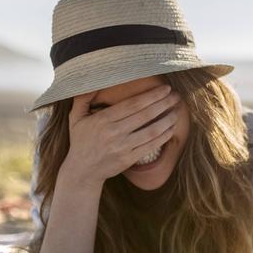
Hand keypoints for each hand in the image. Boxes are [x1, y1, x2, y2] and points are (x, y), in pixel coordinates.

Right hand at [60, 84, 181, 187]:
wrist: (83, 170)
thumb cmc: (81, 140)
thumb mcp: (76, 117)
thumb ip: (83, 98)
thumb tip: (94, 81)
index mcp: (102, 120)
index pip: (132, 104)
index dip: (151, 96)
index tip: (165, 89)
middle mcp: (114, 133)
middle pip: (145, 115)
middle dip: (164, 104)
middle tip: (176, 96)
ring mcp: (123, 147)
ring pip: (151, 131)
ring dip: (167, 120)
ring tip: (177, 111)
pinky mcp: (129, 159)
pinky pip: (151, 146)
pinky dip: (163, 136)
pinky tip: (171, 129)